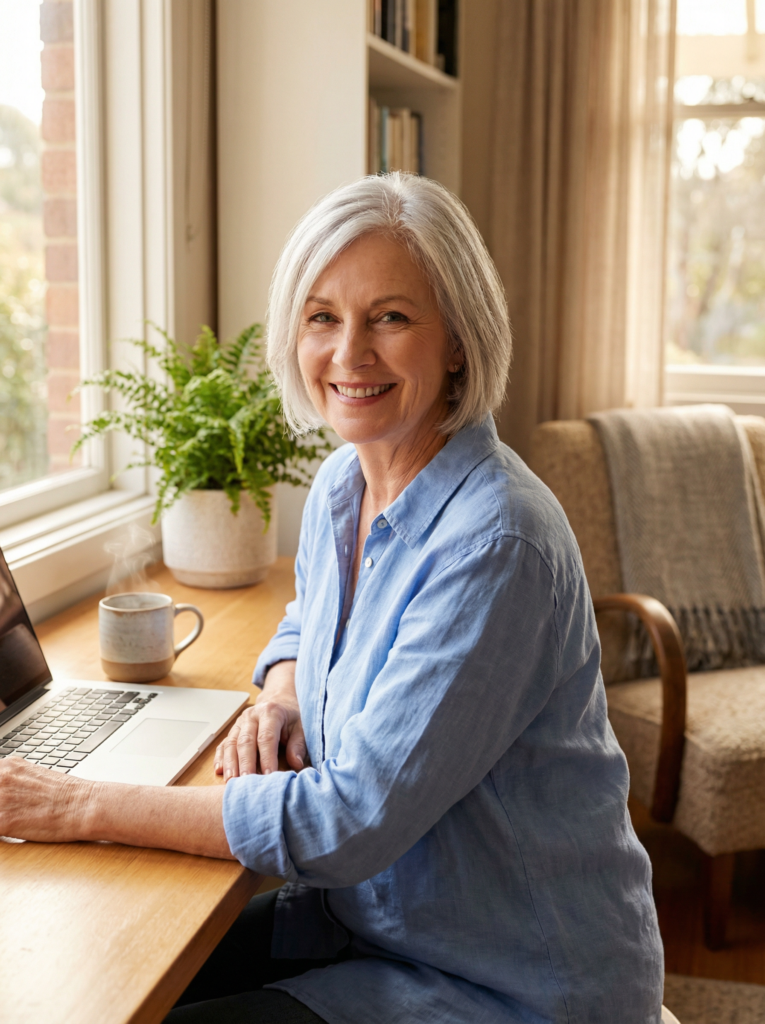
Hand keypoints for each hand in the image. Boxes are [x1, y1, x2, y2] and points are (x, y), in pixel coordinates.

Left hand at [0, 756, 92, 842]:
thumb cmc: (68, 796)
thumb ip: (14, 784)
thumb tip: (8, 796)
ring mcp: (1, 798)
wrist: (86, 806)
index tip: (2, 804)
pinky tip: (8, 833)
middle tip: (9, 812)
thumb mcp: (36, 779)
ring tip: (11, 822)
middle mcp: (1, 777)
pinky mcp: (3, 821)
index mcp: (8, 766)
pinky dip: (0, 833)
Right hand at [214, 660, 305, 780]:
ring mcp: (240, 723)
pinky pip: (224, 743)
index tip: (269, 776)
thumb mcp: (301, 726)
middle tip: (245, 783)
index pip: (267, 737)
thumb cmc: (291, 717)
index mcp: (270, 712)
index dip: (267, 758)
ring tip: (230, 781)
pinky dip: (220, 757)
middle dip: (245, 764)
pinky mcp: (233, 730)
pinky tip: (219, 770)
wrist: (279, 701)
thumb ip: (298, 744)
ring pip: (231, 743)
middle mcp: (252, 716)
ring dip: (230, 763)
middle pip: (245, 741)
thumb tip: (296, 764)